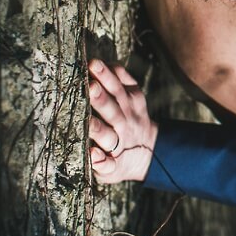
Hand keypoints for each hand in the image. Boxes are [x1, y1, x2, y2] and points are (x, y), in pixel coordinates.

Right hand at [87, 59, 157, 183]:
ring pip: (120, 91)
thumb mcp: (110, 173)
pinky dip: (117, 71)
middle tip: (91, 87)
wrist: (149, 151)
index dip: (97, 129)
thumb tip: (93, 153)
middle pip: (113, 110)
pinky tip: (104, 63)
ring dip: (107, 78)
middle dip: (102, 99)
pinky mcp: (137, 95)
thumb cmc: (119, 162)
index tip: (87, 122)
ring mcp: (133, 108)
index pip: (105, 136)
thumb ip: (102, 165)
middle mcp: (125, 125)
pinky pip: (128, 81)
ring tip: (93, 64)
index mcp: (116, 145)